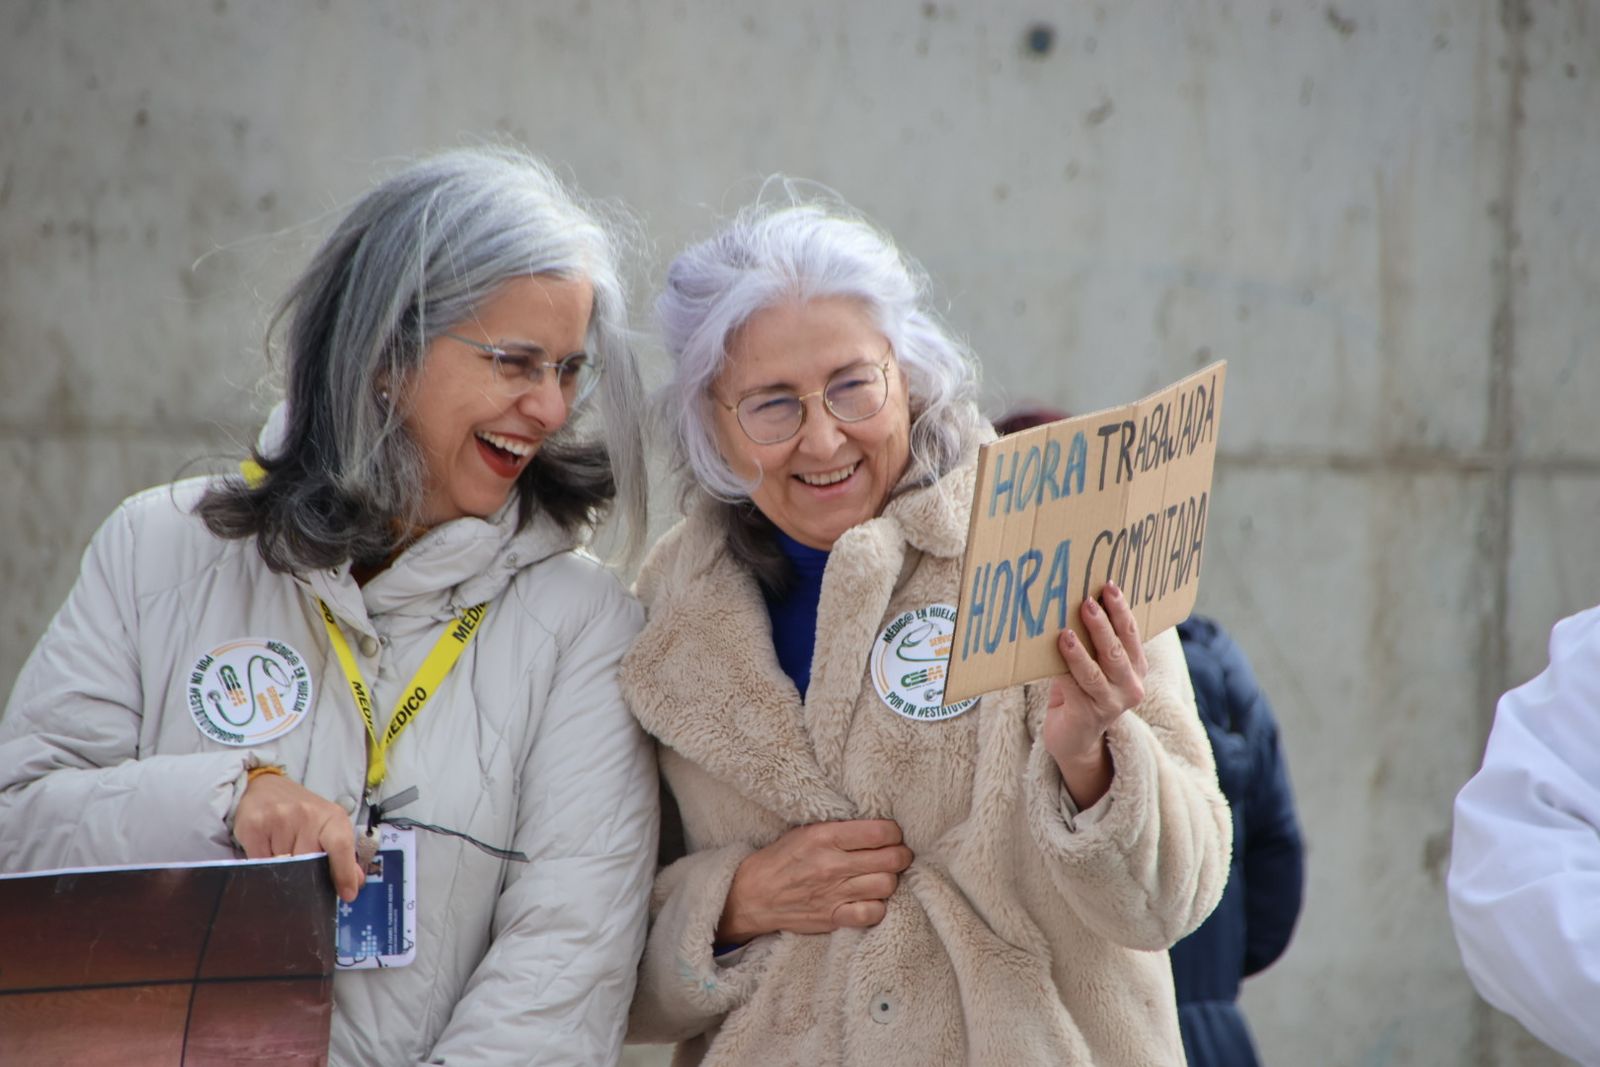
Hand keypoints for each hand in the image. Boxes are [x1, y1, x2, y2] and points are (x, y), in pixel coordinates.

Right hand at [234, 772, 362, 902]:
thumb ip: (343, 854)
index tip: (347, 895)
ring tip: (282, 854)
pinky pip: (260, 862)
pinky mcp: (254, 826)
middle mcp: (307, 815)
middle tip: (301, 873)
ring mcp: (279, 818)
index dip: (344, 872)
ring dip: (282, 869)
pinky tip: (267, 850)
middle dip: (305, 876)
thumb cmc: (302, 812)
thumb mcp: (328, 827)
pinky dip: (264, 864)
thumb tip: (357, 882)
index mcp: (331, 816)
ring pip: (282, 866)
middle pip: (307, 864)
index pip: (341, 845)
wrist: (265, 787)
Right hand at [717, 819, 912, 942]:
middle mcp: (832, 864)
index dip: (894, 833)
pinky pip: (872, 913)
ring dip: (890, 880)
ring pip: (887, 885)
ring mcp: (834, 893)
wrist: (754, 895)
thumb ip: (840, 829)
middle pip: (891, 859)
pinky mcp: (833, 917)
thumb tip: (878, 826)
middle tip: (896, 855)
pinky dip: (878, 907)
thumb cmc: (782, 859)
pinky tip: (871, 899)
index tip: (891, 835)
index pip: (880, 832)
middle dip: (900, 855)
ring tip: (882, 876)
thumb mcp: (806, 831)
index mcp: (825, 836)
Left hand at [1043, 581, 1148, 807]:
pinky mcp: (1089, 715)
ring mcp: (1111, 703)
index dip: (1121, 610)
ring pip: (1097, 671)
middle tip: (1087, 601)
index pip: (1132, 634)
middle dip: (1103, 623)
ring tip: (1066, 630)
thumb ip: (1093, 642)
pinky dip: (1065, 668)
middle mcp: (1130, 686)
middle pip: (1117, 650)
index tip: (1109, 586)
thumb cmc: (1081, 692)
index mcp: (1136, 668)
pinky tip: (1056, 653)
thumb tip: (1074, 600)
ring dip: (1082, 649)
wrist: (1074, 739)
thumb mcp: (1093, 665)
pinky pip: (1075, 687)